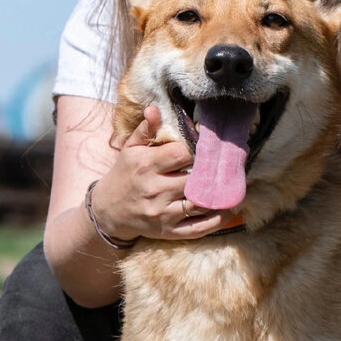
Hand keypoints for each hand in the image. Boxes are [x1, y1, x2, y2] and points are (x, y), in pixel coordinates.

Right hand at [93, 105, 230, 241]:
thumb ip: (146, 129)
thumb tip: (155, 109)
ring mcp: (162, 213)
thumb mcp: (130, 149)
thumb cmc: (124, 174)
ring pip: (199, 204)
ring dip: (218, 196)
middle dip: (210, 171)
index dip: (198, 149)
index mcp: (146, 165)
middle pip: (193, 179)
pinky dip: (216, 221)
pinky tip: (227, 209)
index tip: (207, 146)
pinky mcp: (168, 232)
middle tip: (224, 165)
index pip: (181, 154)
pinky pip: (198, 229)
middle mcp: (155, 190)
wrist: (107, 210)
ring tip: (232, 186)